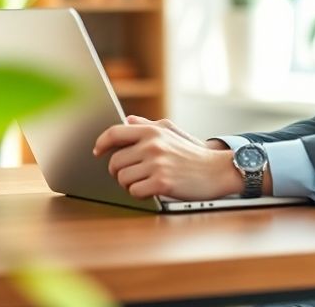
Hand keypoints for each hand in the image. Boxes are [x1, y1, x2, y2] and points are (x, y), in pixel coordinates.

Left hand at [92, 117, 241, 200]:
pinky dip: (139, 194)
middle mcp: (152, 145)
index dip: (101, 143)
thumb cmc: (193, 153)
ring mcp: (157, 164)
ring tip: (142, 183)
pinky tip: (151, 190)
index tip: (97, 152)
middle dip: (118, 173)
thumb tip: (125, 120)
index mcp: (152, 131)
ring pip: (122, 179)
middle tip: (129, 176)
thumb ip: (147, 125)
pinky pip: (135, 192)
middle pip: (115, 162)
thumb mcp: (171, 132)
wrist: (217, 170)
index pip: (114, 133)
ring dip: (128, 185)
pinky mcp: (162, 183)